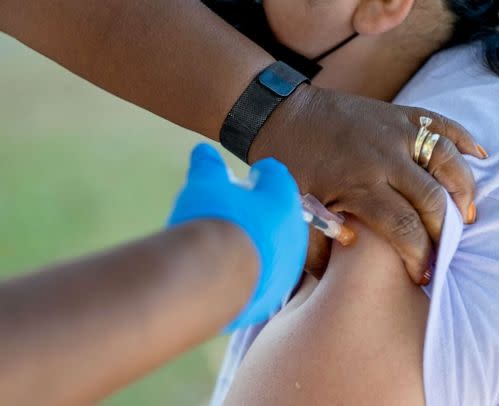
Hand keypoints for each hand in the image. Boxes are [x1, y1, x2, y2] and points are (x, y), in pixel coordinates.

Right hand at [168, 144, 307, 330]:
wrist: (215, 275)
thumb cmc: (216, 220)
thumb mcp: (205, 184)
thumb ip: (207, 166)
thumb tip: (204, 153)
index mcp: (282, 199)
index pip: (277, 177)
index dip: (264, 175)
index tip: (254, 176)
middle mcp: (293, 231)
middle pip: (280, 215)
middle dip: (263, 212)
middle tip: (240, 212)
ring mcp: (287, 266)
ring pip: (276, 249)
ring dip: (260, 245)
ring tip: (233, 246)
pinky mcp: (274, 293)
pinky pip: (265, 277)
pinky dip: (252, 273)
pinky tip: (230, 273)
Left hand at [250, 85, 484, 283]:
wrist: (280, 116)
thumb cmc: (287, 165)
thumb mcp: (292, 210)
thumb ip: (315, 246)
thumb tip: (339, 273)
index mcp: (358, 185)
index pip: (405, 227)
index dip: (419, 255)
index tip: (423, 274)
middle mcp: (383, 158)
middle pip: (433, 199)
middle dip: (445, 231)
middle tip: (446, 250)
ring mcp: (395, 131)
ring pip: (447, 160)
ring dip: (463, 188)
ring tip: (467, 213)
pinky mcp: (398, 113)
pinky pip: (440, 124)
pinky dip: (463, 139)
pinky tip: (477, 156)